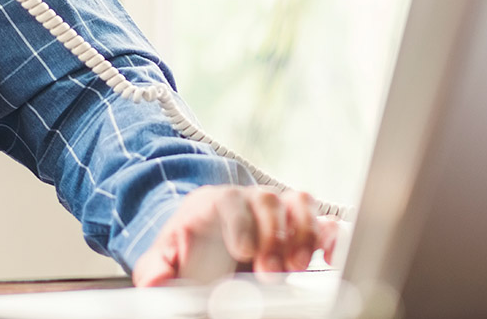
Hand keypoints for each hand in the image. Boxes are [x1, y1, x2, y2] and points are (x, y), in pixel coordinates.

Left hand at [131, 185, 339, 286]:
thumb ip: (157, 270)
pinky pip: (325, 220)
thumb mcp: (164, 257)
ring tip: (296, 266)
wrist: (205, 238)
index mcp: (216, 203)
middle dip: (273, 236)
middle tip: (270, 272)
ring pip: (300, 204)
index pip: (232, 201)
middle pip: (269, 201)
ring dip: (303, 234)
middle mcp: (251, 200)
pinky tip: (329, 258)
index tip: (244, 250)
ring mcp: (279, 211)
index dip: (242, 223)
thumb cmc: (187, 247)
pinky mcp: (302, 227)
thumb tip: (154, 286)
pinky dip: (331, 235)